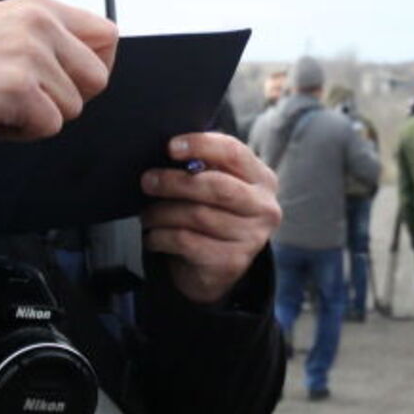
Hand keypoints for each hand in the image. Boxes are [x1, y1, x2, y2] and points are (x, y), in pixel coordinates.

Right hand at [0, 0, 117, 137]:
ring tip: (4, 102)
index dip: (94, 66)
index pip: (107, 35)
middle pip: (97, 78)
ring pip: (73, 107)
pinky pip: (49, 125)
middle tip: (34, 97)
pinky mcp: (19, 87)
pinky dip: (23, 132)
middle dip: (70, 97)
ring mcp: (31, 55)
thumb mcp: (9, 25)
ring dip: (40, 115)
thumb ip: (51, 37)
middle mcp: (41, 25)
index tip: (70, 79)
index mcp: (43, 7)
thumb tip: (92, 63)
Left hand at [139, 132, 281, 304]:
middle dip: (175, 181)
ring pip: (197, 215)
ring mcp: (252, 237)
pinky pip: (187, 241)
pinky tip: (153, 236)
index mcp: (262, 179)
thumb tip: (172, 151)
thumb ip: (204, 167)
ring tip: (148, 214)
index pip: (234, 153)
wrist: (216, 268)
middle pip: (217, 186)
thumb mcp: (215, 186)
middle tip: (148, 181)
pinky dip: (162, 237)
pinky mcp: (232, 261)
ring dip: (162, 213)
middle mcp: (264, 208)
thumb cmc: (213, 215)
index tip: (171, 147)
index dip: (201, 145)